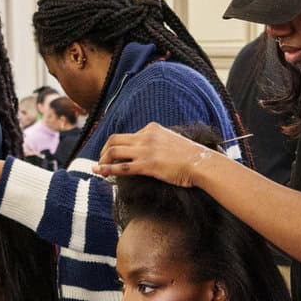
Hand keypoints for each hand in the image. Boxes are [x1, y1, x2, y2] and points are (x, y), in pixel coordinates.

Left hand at [95, 123, 215, 187]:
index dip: (118, 145)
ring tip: (99, 168)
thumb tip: (151, 152)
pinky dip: (107, 169)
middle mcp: (146, 137)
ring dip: (103, 159)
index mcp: (152, 129)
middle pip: (114, 139)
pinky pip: (121, 167)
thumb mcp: (172, 141)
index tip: (113, 153)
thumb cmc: (191, 156)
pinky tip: (100, 172)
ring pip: (114, 151)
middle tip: (101, 160)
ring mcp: (145, 151)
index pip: (128, 134)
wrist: (201, 163)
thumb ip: (159, 142)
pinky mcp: (147, 165)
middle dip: (104, 150)